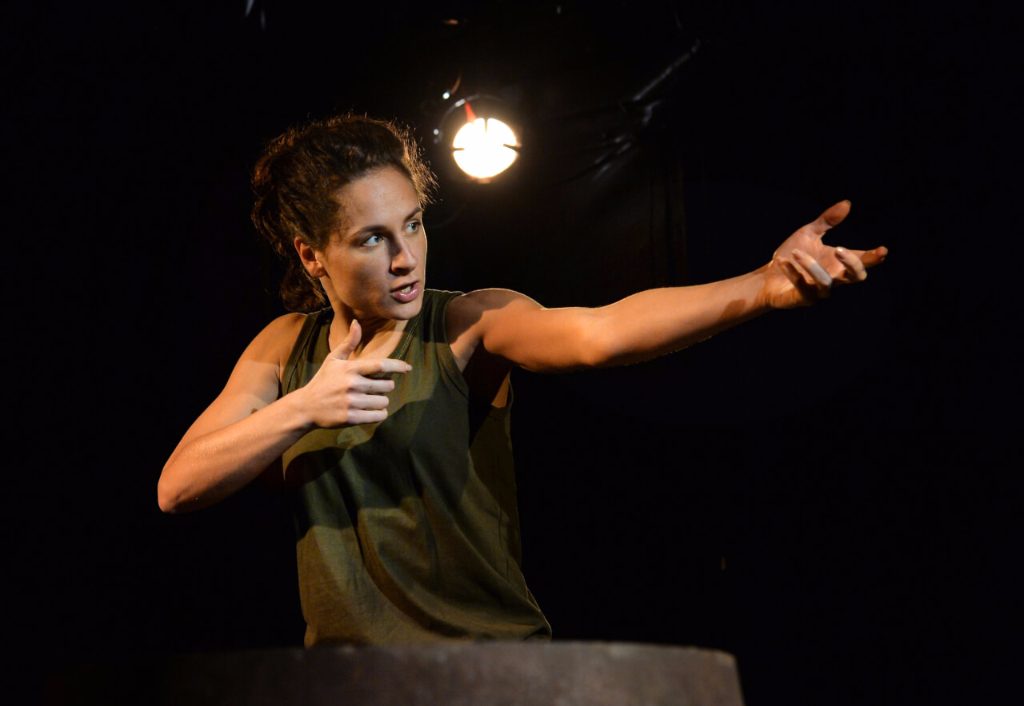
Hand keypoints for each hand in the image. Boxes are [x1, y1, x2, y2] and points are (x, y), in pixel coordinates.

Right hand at [297, 320, 411, 427]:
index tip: (408, 368)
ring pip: (384, 401)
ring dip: (381, 401)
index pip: (381, 365)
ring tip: (370, 400)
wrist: (306, 407)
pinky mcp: (351, 418)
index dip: (397, 366)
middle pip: (387, 385)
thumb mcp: (333, 360)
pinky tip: (372, 411)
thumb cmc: (323, 381)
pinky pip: (379, 416)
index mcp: (350, 369)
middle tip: (375, 388)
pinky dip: (379, 414)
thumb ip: (349, 343)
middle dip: (386, 387)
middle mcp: (352, 384)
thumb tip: (357, 322)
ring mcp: (352, 402)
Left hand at [761, 200, 887, 308]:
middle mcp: (835, 278)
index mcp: (840, 263)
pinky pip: (802, 287)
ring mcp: (820, 291)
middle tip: (839, 248)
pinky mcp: (803, 299)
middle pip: (857, 276)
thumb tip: (847, 203)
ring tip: (794, 252)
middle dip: (852, 263)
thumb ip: (828, 221)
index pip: (863, 261)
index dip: (874, 258)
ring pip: (826, 282)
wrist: (768, 275)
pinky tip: (782, 260)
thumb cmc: (792, 254)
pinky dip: (793, 272)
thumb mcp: (809, 233)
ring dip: (811, 265)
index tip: (882, 250)